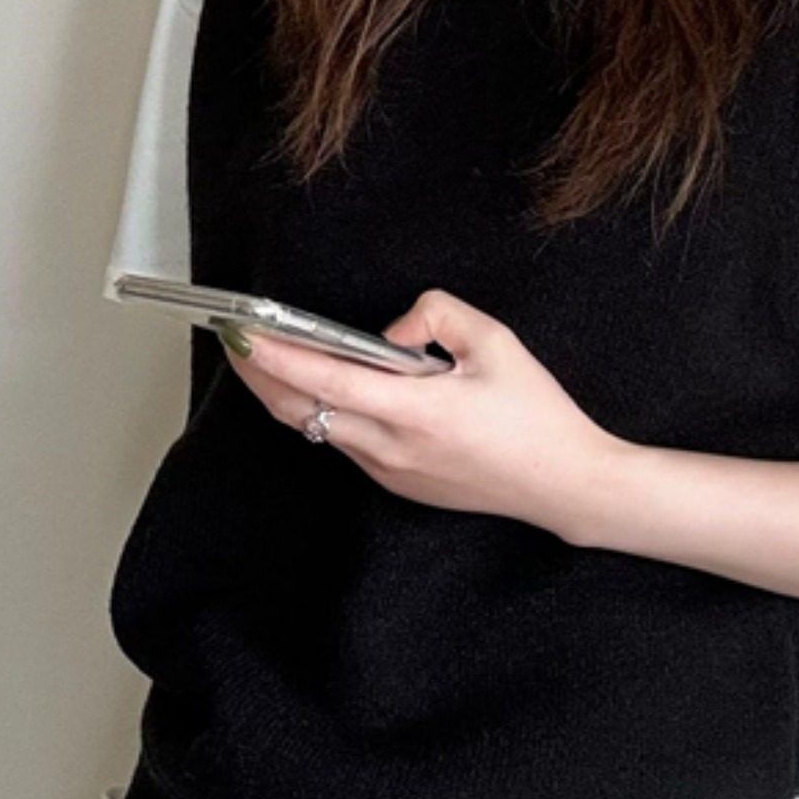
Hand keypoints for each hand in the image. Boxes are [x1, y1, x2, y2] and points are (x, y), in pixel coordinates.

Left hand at [220, 287, 622, 540]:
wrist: (563, 483)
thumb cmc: (536, 413)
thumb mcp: (497, 341)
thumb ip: (437, 315)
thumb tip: (392, 332)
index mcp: (416, 412)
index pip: (328, 381)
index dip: (279, 357)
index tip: (245, 333)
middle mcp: (393, 447)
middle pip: (303, 411)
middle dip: (260, 376)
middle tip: (235, 339)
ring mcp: (391, 471)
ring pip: (319, 430)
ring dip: (287, 395)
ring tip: (264, 358)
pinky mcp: (397, 483)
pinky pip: (345, 443)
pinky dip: (322, 413)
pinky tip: (319, 388)